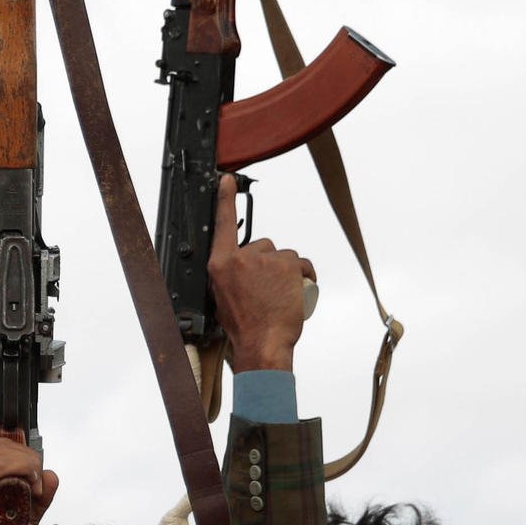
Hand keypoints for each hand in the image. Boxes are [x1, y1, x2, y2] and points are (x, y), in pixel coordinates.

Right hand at [0, 376, 55, 524]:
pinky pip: (2, 465)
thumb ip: (39, 492)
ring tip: (31, 491)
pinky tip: (27, 489)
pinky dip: (22, 473)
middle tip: (35, 482)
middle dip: (25, 456)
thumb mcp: (24, 513)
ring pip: (3, 451)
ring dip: (27, 467)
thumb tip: (51, 473)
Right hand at [208, 173, 313, 373]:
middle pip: (262, 246)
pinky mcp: (288, 265)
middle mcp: (241, 257)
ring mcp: (266, 260)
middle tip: (267, 293)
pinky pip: (302, 265)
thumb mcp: (223, 299)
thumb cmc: (244, 327)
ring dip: (287, 274)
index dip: (225, 199)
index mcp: (220, 265)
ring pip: (283, 258)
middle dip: (268, 265)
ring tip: (281, 299)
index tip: (226, 180)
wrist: (262, 344)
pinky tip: (299, 293)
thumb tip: (241, 268)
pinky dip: (305, 277)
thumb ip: (230, 276)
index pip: (222, 225)